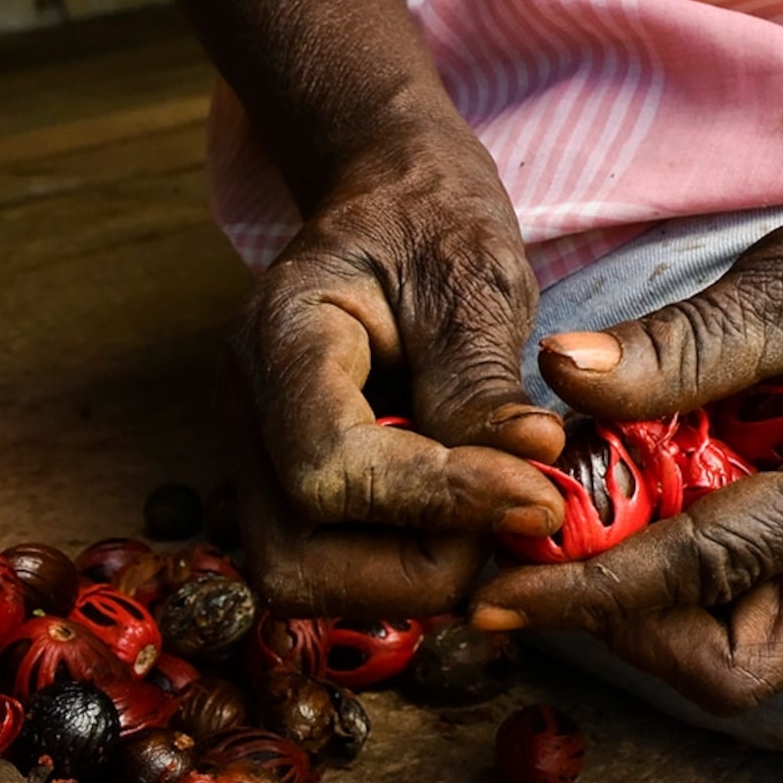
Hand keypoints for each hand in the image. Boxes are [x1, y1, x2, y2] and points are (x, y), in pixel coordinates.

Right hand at [230, 126, 568, 618]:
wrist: (384, 202)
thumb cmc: (429, 221)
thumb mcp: (475, 276)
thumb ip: (485, 382)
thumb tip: (531, 476)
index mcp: (279, 337)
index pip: (328, 466)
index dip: (434, 499)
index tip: (537, 494)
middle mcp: (245, 414)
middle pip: (294, 555)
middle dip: (414, 563)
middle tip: (510, 512)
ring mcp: (255, 461)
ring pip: (302, 580)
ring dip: (408, 575)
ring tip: (489, 514)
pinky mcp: (285, 493)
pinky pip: (328, 567)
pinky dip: (400, 565)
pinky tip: (459, 518)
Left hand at [473, 140, 782, 711]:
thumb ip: (680, 346)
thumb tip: (558, 379)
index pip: (708, 577)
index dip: (590, 591)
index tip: (496, 592)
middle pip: (731, 666)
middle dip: (629, 622)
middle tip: (559, 540)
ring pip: (738, 643)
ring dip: (650, 596)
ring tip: (601, 501)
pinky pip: (752, 594)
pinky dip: (681, 564)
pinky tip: (648, 488)